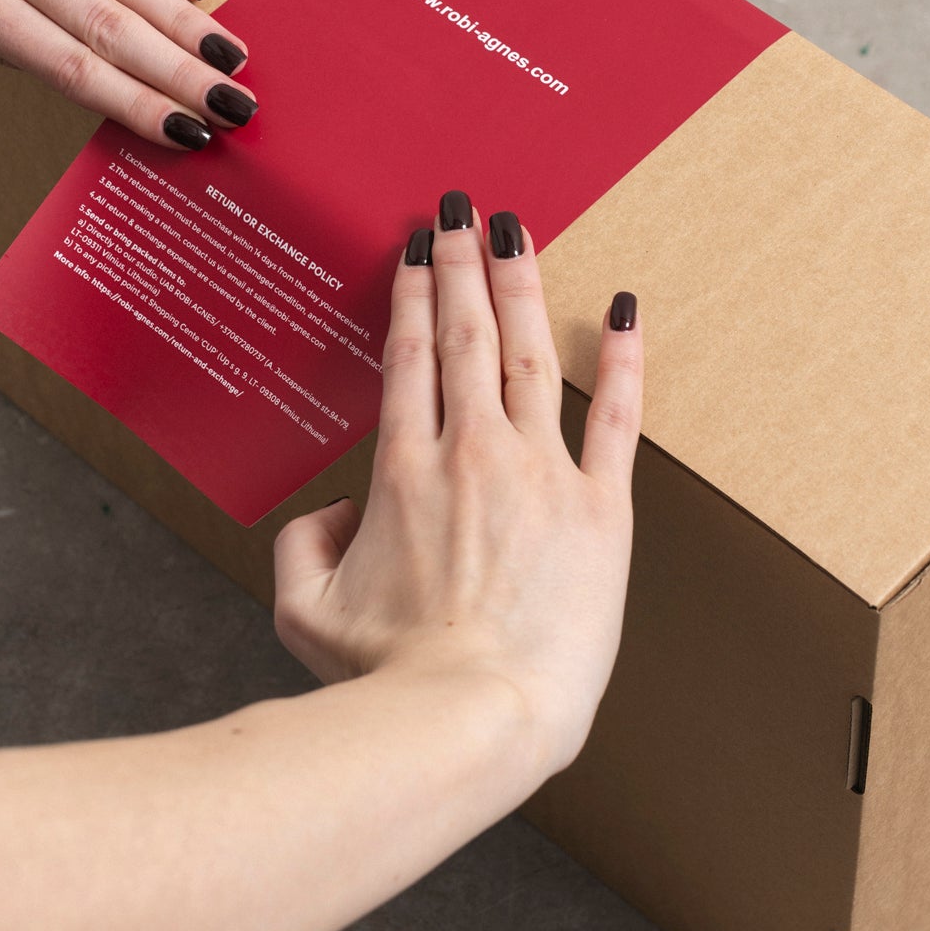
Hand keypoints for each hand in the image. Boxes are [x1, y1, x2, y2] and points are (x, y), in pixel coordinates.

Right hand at [274, 200, 642, 777]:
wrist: (470, 718)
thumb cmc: (387, 681)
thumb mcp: (304, 614)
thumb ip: (304, 545)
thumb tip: (337, 513)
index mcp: (401, 472)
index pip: (406, 355)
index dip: (411, 291)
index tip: (417, 247)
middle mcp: (471, 454)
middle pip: (465, 335)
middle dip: (463, 265)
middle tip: (464, 212)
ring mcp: (541, 476)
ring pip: (531, 355)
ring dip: (523, 286)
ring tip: (520, 232)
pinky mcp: (600, 512)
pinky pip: (618, 418)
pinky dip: (625, 358)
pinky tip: (624, 308)